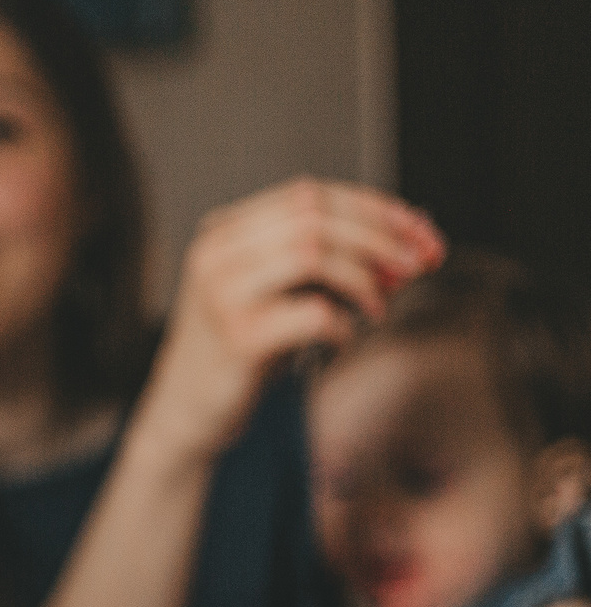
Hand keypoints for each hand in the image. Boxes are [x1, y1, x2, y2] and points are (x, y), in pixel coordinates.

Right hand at [142, 177, 443, 462]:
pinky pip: (313, 314)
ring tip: (377, 306)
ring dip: (364, 277)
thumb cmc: (242, 349)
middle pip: (313, 216)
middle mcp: (216, 254)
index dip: (373, 209)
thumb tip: (410, 238)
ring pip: (313, 254)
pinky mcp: (237, 338)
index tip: (420, 233)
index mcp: (224, 232)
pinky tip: (342, 338)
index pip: (308, 195)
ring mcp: (221, 294)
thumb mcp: (282, 292)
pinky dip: (344, 324)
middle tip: (416, 264)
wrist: (187, 410)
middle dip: (379, 237)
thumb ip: (330, 261)